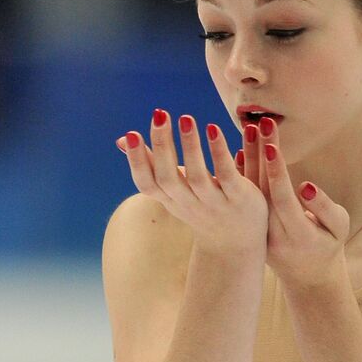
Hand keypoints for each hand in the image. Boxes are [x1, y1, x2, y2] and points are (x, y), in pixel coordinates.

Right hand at [116, 109, 268, 255]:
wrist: (236, 246)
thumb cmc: (200, 209)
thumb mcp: (174, 190)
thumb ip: (152, 165)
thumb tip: (121, 139)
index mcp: (171, 200)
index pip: (147, 184)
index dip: (137, 162)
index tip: (132, 134)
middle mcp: (189, 204)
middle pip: (169, 178)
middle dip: (162, 146)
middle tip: (159, 114)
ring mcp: (214, 203)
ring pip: (198, 177)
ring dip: (190, 146)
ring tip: (185, 118)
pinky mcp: (239, 199)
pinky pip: (226, 176)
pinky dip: (219, 153)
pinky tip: (213, 129)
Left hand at [237, 117, 350, 288]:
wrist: (308, 276)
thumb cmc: (329, 244)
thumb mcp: (339, 228)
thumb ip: (324, 208)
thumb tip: (305, 186)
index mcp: (297, 234)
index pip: (283, 199)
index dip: (276, 172)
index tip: (270, 144)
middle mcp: (272, 234)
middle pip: (263, 190)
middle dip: (261, 156)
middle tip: (260, 124)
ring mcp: (259, 232)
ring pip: (251, 192)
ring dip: (250, 159)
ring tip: (251, 129)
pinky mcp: (251, 228)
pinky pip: (247, 199)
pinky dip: (243, 175)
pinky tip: (241, 150)